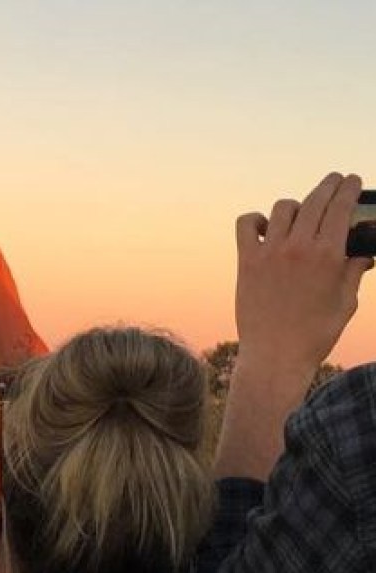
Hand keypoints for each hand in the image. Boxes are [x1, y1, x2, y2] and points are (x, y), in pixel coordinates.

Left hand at [235, 172, 373, 372]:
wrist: (275, 356)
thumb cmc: (316, 333)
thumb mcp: (347, 301)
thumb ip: (354, 270)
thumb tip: (364, 252)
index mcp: (328, 255)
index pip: (340, 207)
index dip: (348, 188)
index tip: (351, 180)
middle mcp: (298, 248)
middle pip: (314, 200)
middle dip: (328, 185)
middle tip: (334, 180)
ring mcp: (269, 252)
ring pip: (282, 208)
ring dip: (295, 206)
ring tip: (301, 212)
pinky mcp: (246, 262)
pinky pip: (246, 225)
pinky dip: (255, 219)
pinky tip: (264, 227)